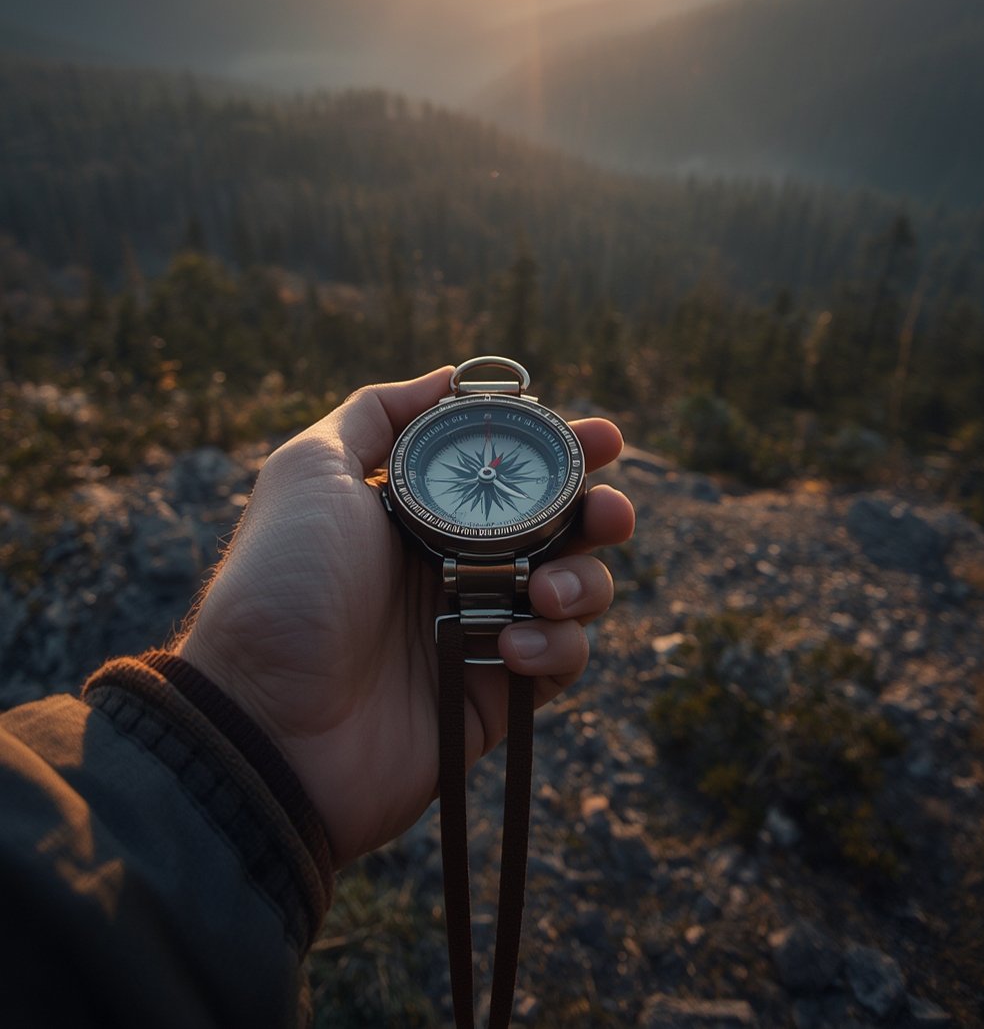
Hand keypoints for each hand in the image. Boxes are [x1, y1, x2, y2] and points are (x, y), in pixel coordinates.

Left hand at [177, 367, 633, 869]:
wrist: (262, 718)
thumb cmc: (280, 585)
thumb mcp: (310, 469)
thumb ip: (377, 414)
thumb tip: (450, 376)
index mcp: (421, 513)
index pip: (512, 473)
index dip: (563, 452)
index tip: (602, 438)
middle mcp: (457, 566)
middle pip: (561, 529)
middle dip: (600, 512)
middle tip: (608, 511)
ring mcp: (480, 631)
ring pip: (575, 592)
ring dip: (583, 580)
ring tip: (543, 588)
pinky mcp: (495, 696)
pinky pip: (560, 661)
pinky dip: (555, 645)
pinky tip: (512, 646)